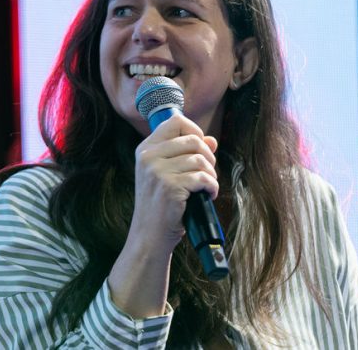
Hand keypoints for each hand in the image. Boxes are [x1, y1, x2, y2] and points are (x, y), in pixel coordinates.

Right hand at [129, 113, 218, 253]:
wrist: (149, 236)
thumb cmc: (160, 205)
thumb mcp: (167, 175)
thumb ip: (186, 154)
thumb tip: (212, 140)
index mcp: (145, 149)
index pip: (175, 121)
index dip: (194, 131)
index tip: (200, 148)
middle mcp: (148, 157)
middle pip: (193, 140)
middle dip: (208, 156)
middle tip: (207, 173)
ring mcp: (157, 172)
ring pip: (200, 159)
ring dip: (211, 174)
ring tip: (207, 186)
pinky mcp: (169, 187)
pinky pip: (203, 177)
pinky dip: (212, 187)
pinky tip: (208, 195)